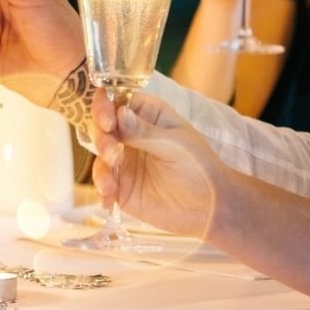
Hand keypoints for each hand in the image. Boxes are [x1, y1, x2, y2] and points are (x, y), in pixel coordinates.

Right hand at [88, 91, 227, 239]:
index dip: (105, 107)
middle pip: (102, 129)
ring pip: (99, 158)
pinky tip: (107, 200)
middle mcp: (130, 135)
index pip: (116, 103)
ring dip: (101, 168)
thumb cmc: (198, 165)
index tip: (107, 121)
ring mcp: (124, 162)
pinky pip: (103, 185)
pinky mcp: (121, 187)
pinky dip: (101, 192)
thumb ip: (144, 131)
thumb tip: (119, 111)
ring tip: (110, 184)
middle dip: (102, 139)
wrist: (209, 206)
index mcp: (146, 116)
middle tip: (112, 152)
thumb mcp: (175, 144)